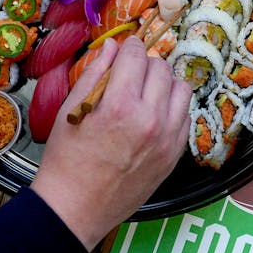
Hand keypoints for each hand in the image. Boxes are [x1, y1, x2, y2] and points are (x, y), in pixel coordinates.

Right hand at [31, 37, 191, 249]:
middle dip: (145, 63)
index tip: (127, 47)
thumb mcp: (72, 110)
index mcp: (119, 106)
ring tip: (145, 92)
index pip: (136, 56)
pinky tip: (153, 114)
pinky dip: (172, 108)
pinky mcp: (174, 154)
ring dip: (164, 83)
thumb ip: (95, 72)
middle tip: (131, 73)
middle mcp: (149, 120)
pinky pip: (185, 115)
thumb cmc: (67, 159)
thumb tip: (112, 45)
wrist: (76, 207)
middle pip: (161, 68)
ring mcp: (166, 138)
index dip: (130, 46)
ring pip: (181, 88)